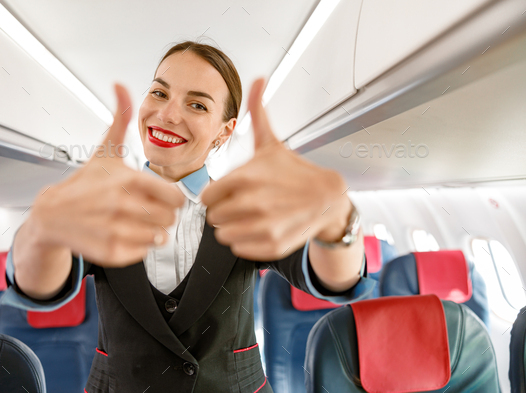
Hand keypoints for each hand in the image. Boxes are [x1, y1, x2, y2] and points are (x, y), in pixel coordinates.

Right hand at [29, 84, 184, 266]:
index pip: (176, 198)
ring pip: (160, 237)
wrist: (51, 214)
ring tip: (136, 222)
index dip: (173, 199)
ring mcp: (116, 230)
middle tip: (148, 210)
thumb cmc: (84, 183)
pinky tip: (125, 234)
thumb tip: (120, 85)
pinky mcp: (110, 251)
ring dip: (152, 231)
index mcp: (128, 180)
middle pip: (170, 219)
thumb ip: (120, 118)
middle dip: (163, 215)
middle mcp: (122, 206)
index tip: (163, 198)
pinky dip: (139, 246)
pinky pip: (144, 253)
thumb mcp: (105, 150)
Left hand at [201, 78, 351, 259]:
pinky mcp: (271, 245)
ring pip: (223, 235)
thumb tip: (258, 78)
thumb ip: (257, 112)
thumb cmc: (294, 171)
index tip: (228, 192)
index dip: (216, 194)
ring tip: (249, 217)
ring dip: (232, 227)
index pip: (206, 197)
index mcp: (245, 178)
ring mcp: (263, 227)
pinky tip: (259, 228)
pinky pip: (239, 248)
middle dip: (223, 210)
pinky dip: (245, 241)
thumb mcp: (272, 142)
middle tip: (241, 204)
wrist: (328, 198)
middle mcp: (252, 204)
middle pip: (213, 217)